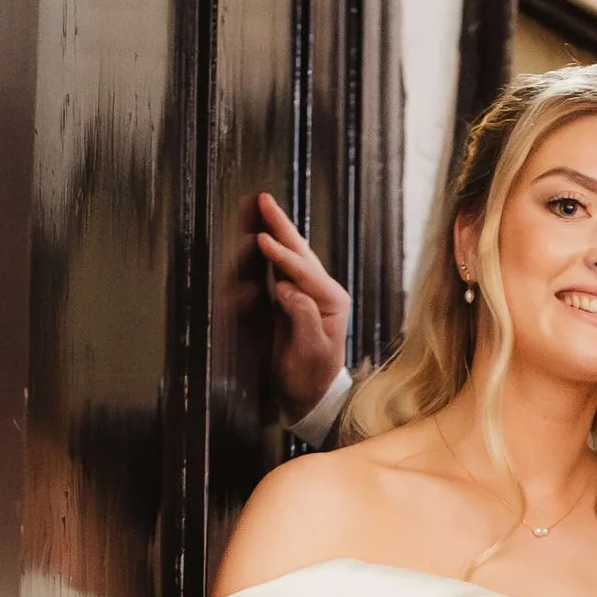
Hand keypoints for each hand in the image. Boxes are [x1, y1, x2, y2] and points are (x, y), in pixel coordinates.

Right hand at [257, 191, 351, 423]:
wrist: (309, 396)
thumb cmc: (311, 378)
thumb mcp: (310, 352)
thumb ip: (303, 316)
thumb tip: (287, 288)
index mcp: (333, 302)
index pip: (305, 272)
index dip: (283, 256)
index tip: (264, 241)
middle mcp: (325, 293)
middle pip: (301, 252)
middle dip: (282, 226)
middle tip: (264, 200)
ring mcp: (311, 294)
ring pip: (294, 255)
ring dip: (278, 230)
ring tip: (263, 208)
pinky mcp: (296, 299)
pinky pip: (283, 267)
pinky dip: (273, 248)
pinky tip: (263, 234)